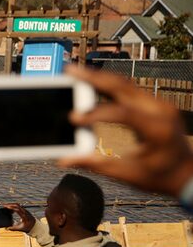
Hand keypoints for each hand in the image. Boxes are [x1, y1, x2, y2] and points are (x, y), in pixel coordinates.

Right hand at [4, 203, 34, 232]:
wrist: (34, 225)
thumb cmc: (27, 227)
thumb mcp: (20, 229)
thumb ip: (13, 229)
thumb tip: (6, 228)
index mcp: (24, 216)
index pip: (18, 210)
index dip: (11, 208)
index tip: (6, 207)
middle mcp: (25, 212)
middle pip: (17, 205)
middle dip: (10, 204)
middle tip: (4, 205)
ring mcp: (25, 210)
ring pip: (18, 205)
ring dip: (12, 204)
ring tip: (6, 206)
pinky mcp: (24, 210)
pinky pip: (18, 206)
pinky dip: (13, 206)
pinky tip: (10, 208)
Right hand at [60, 65, 192, 196]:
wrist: (186, 172)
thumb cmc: (159, 176)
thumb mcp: (127, 174)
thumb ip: (95, 164)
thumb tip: (65, 159)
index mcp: (157, 129)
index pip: (124, 113)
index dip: (97, 114)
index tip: (74, 118)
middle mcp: (161, 111)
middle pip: (123, 87)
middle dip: (94, 78)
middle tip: (70, 70)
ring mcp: (158, 104)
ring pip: (124, 83)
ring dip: (99, 77)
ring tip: (75, 72)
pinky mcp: (152, 103)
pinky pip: (127, 88)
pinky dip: (106, 84)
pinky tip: (89, 81)